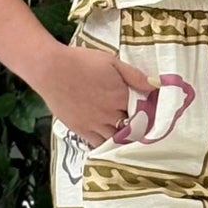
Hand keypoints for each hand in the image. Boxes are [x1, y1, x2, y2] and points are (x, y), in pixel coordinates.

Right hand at [40, 44, 157, 147]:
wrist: (51, 69)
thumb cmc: (81, 61)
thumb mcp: (112, 61)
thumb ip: (134, 75)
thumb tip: (156, 87)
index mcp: (121, 96)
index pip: (143, 112)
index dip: (148, 115)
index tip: (152, 116)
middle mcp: (110, 114)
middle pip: (131, 129)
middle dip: (138, 129)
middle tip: (142, 129)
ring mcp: (95, 124)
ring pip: (116, 140)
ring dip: (124, 140)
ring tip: (128, 138)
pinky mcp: (81, 130)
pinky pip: (98, 145)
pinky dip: (107, 146)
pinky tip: (110, 144)